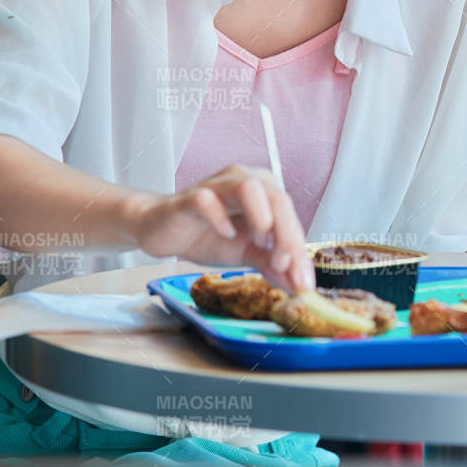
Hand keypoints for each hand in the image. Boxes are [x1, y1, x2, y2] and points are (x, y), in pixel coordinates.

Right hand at [130, 164, 314, 293]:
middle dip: (286, 236)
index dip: (299, 249)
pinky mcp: (190, 197)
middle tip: (283, 265)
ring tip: (259, 242)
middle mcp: (245, 182)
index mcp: (264, 194)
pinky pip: (207, 199)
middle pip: (277, 199)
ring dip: (261, 216)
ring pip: (249, 188)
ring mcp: (218, 186)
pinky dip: (219, 217)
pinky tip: (226, 234)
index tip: (302, 282)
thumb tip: (298, 285)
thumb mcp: (246, 254)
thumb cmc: (207, 234)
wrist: (163, 232)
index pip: (290, 217)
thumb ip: (272, 265)